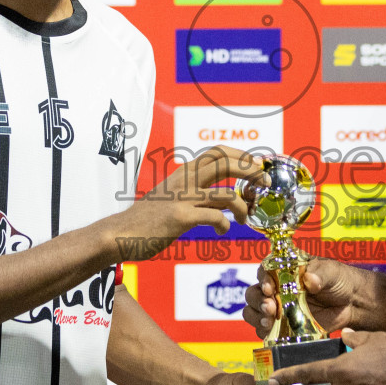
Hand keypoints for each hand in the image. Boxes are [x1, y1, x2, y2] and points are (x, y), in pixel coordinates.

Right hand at [102, 145, 262, 261]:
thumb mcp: (171, 194)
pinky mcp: (180, 217)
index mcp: (184, 172)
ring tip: (244, 218)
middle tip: (264, 182)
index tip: (256, 167)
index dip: (241, 156)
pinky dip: (224, 224)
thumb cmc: (148, 218)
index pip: (218, 152)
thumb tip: (223, 194)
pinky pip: (214, 217)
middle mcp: (184, 180)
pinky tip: (220, 229)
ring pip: (226, 194)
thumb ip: (194, 189)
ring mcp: (182, 198)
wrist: (121, 233)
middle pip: (225, 162)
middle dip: (251, 170)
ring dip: (242, 207)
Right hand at [244, 259, 365, 336]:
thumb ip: (321, 273)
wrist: (351, 304)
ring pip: (253, 311)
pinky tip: (272, 332)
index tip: (269, 288)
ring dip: (257, 317)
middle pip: (253, 293)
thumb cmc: (339, 280)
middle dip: (257, 301)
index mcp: (284, 269)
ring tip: (269, 322)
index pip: (264, 270)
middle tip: (270, 308)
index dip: (262, 279)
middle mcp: (276, 288)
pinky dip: (264, 331)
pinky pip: (263, 330)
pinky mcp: (282, 325)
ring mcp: (277, 308)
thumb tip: (310, 280)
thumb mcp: (332, 272)